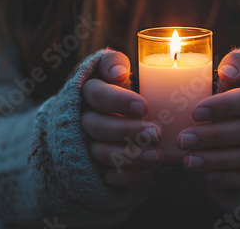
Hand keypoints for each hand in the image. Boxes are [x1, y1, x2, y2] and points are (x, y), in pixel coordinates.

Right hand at [81, 52, 164, 187]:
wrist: (96, 121)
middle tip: (156, 132)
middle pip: (97, 127)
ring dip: (132, 156)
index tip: (144, 107)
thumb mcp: (111, 72)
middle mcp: (81, 121)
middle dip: (128, 131)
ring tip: (159, 156)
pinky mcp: (94, 170)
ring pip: (102, 154)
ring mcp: (85, 147)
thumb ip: (112, 63)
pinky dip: (129, 176)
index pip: (96, 95)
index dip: (118, 101)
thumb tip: (117, 71)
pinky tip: (149, 172)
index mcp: (85, 93)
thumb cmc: (113, 91)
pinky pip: (108, 177)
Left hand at [177, 52, 239, 188]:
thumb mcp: (234, 75)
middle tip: (182, 139)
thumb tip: (229, 72)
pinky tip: (208, 176)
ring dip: (215, 159)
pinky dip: (228, 177)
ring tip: (187, 160)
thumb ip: (236, 65)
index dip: (225, 105)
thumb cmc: (232, 95)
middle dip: (213, 135)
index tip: (196, 112)